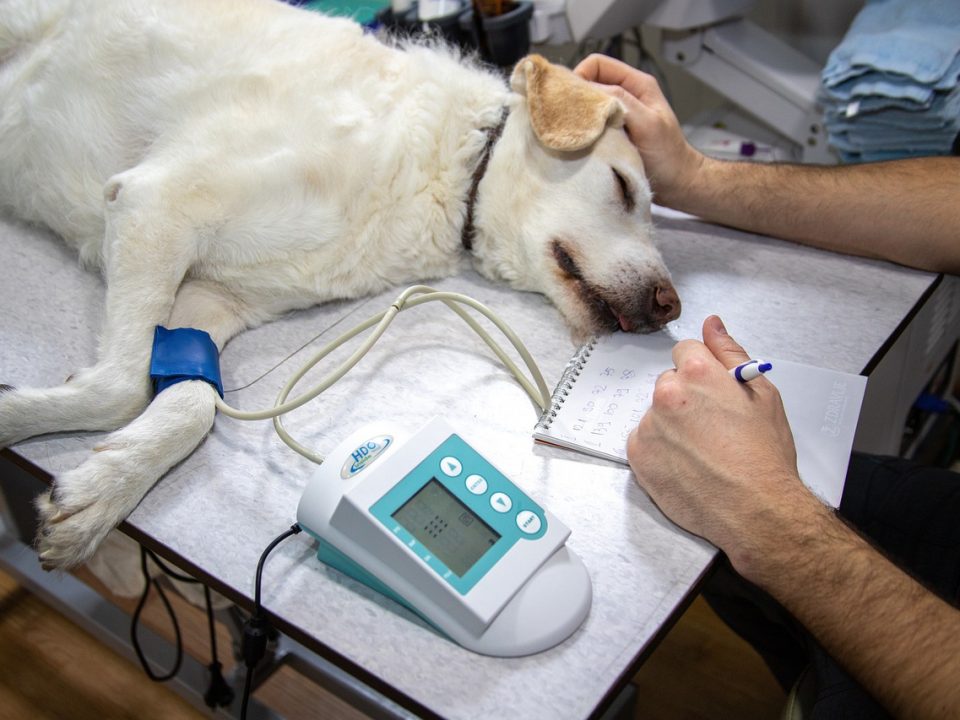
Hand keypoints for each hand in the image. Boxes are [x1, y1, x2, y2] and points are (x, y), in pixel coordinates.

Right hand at [573, 54, 704, 207]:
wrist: (676, 184)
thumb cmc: (669, 155)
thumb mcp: (648, 124)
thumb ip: (623, 102)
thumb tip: (590, 90)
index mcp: (636, 84)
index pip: (597, 64)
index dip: (580, 76)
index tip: (571, 100)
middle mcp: (625, 95)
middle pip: (589, 82)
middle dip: (576, 97)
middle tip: (568, 117)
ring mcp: (617, 114)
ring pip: (588, 104)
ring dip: (579, 116)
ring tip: (574, 131)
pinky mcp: (612, 133)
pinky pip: (590, 124)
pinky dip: (583, 130)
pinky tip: (581, 141)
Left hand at [627, 316, 821, 579]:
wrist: (756, 509)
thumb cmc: (765, 456)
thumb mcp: (762, 394)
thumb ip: (730, 352)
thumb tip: (711, 324)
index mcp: (697, 373)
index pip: (684, 352)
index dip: (702, 372)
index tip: (713, 392)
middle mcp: (667, 394)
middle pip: (669, 383)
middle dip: (686, 398)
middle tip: (712, 427)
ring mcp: (649, 426)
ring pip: (656, 414)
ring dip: (672, 425)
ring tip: (702, 452)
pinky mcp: (638, 455)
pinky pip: (644, 441)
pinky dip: (660, 450)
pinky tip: (686, 464)